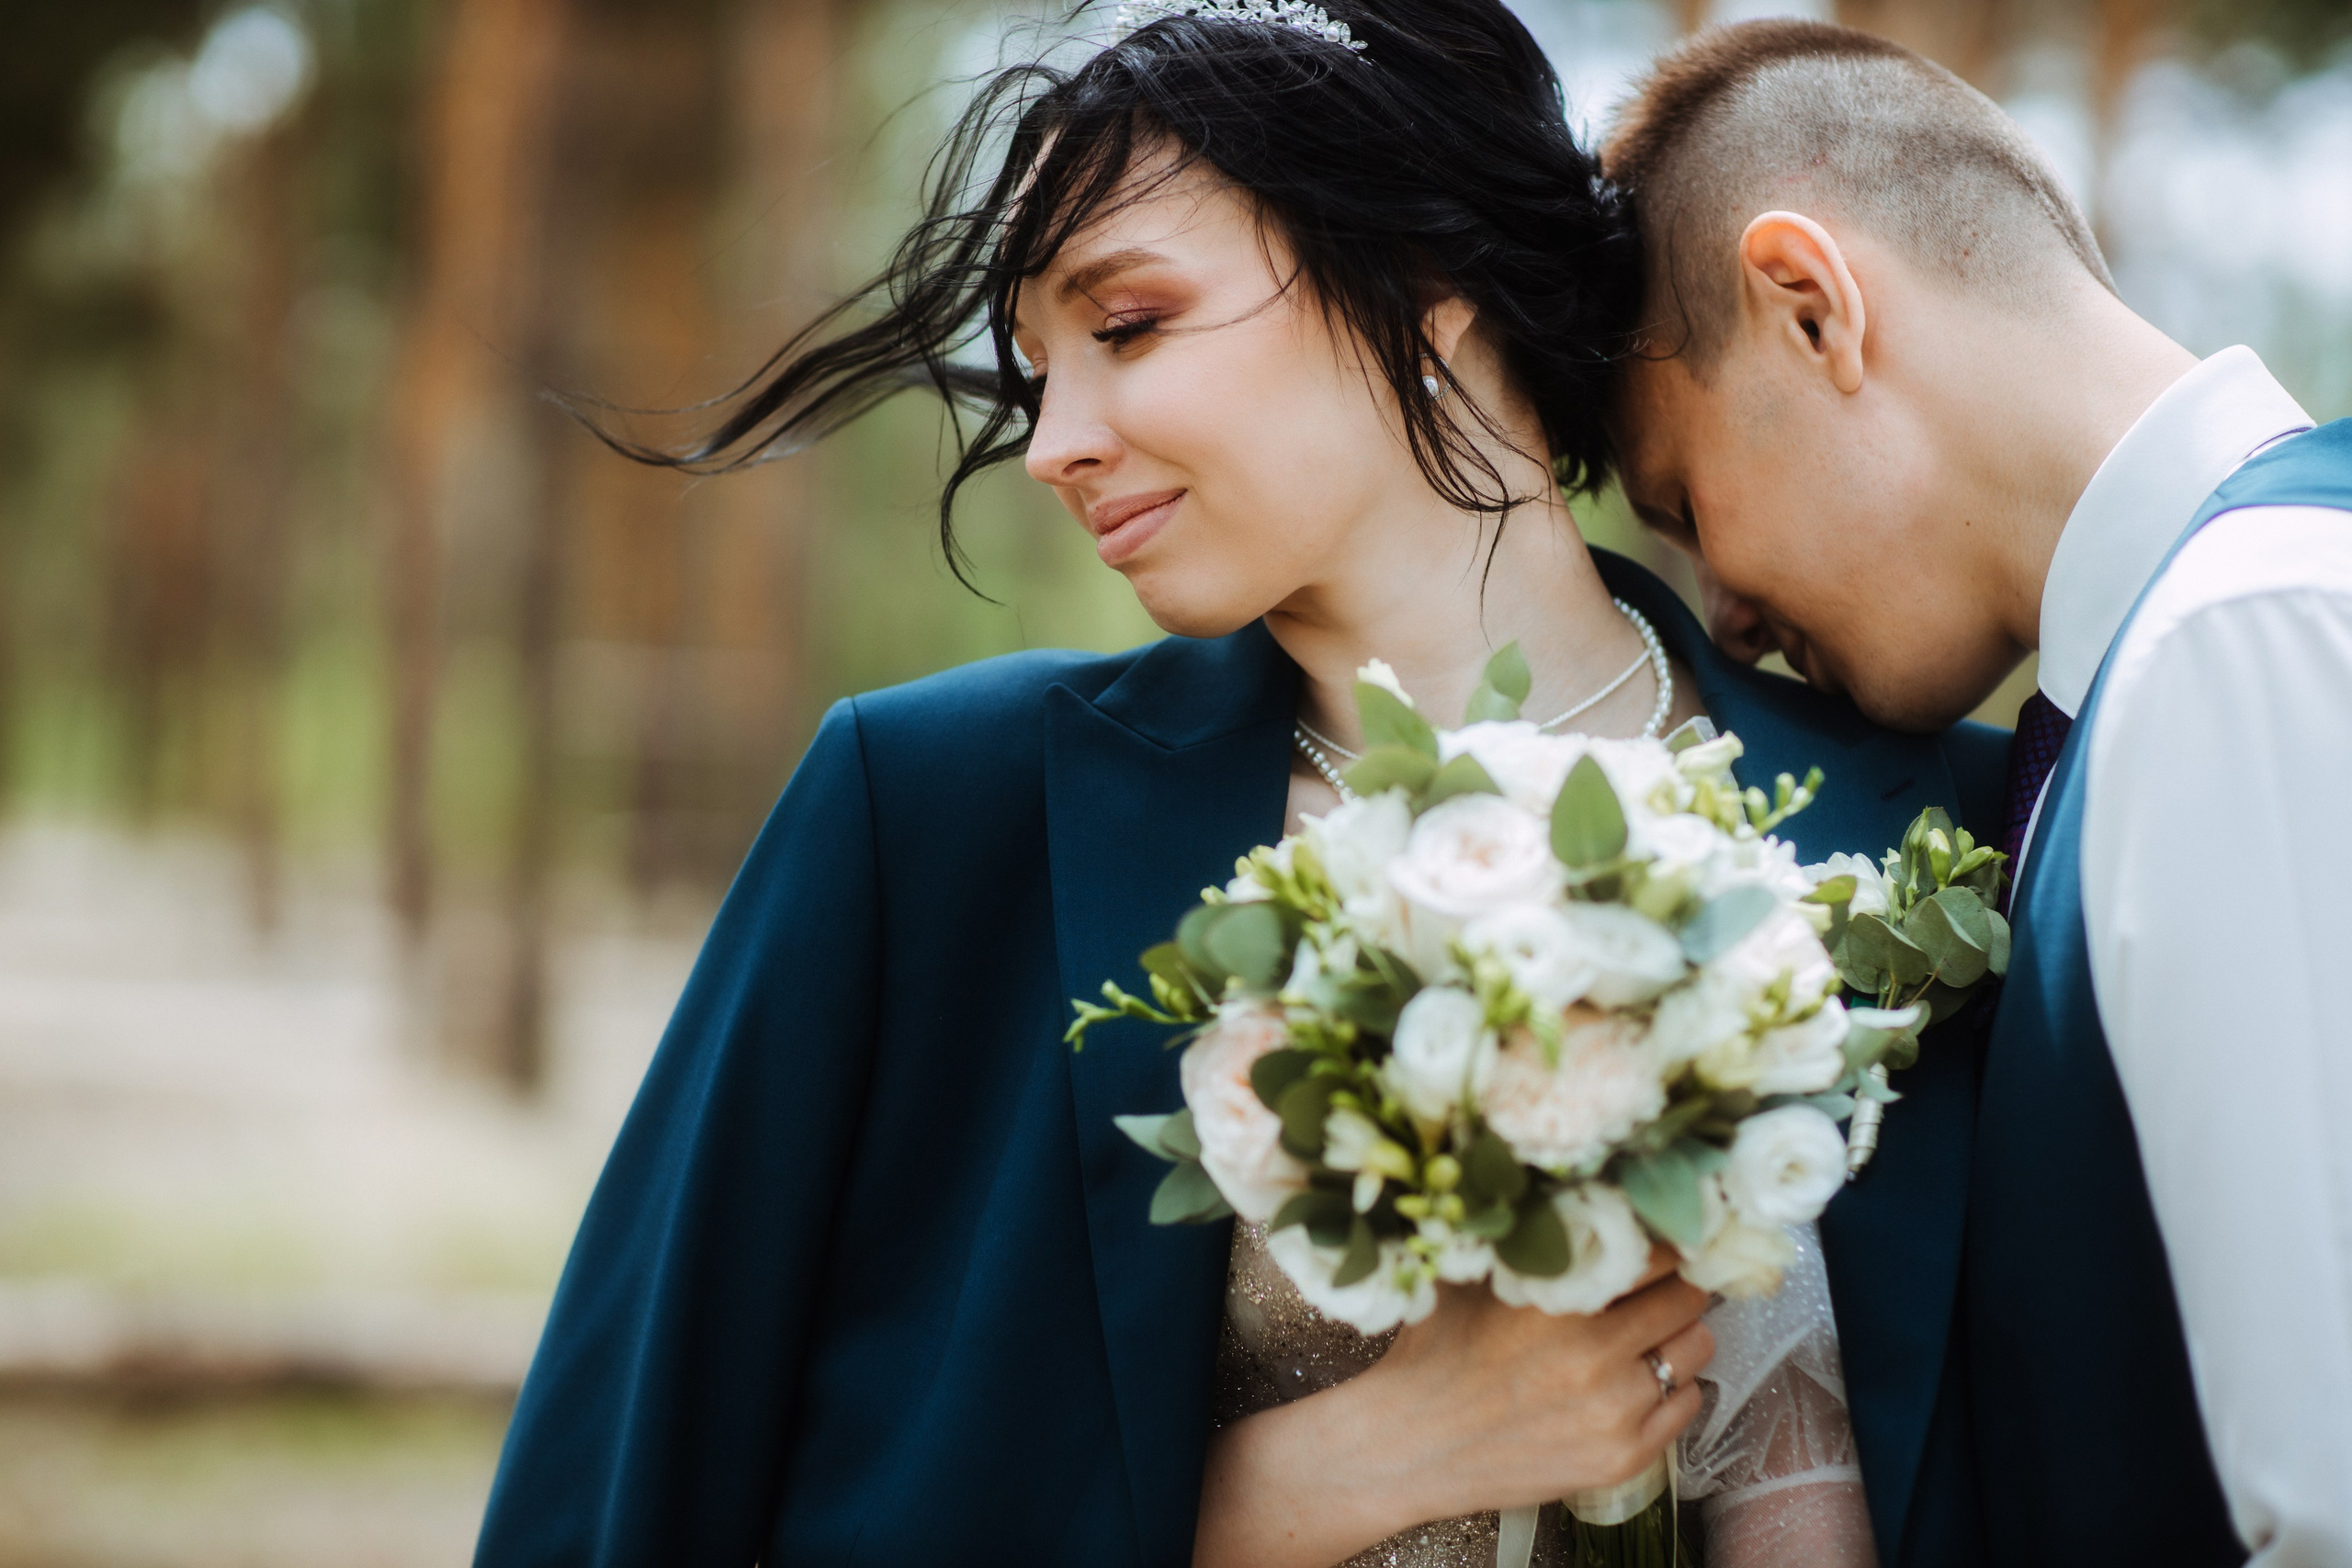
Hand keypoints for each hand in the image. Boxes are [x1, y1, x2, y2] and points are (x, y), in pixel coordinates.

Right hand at [1192, 1246, 1712, 1567]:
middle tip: (1654, 1286)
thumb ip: (1527, 1235)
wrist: (1409, 1447)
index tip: (1657, 1239)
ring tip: (1644, 1335)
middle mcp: (1596, 1357)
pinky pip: (1689, 1405)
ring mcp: (1615, 1412)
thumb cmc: (1435, 1352)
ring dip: (1677, 1336)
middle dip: (1675, 1286)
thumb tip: (1577, 1185)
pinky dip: (1671, 1387)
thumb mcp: (1471, 1275)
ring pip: (1696, 1351)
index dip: (1660, 1241)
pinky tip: (1634, 1380)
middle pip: (1688, 1299)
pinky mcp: (1624, 1458)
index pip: (1657, 1252)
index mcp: (1560, 1302)